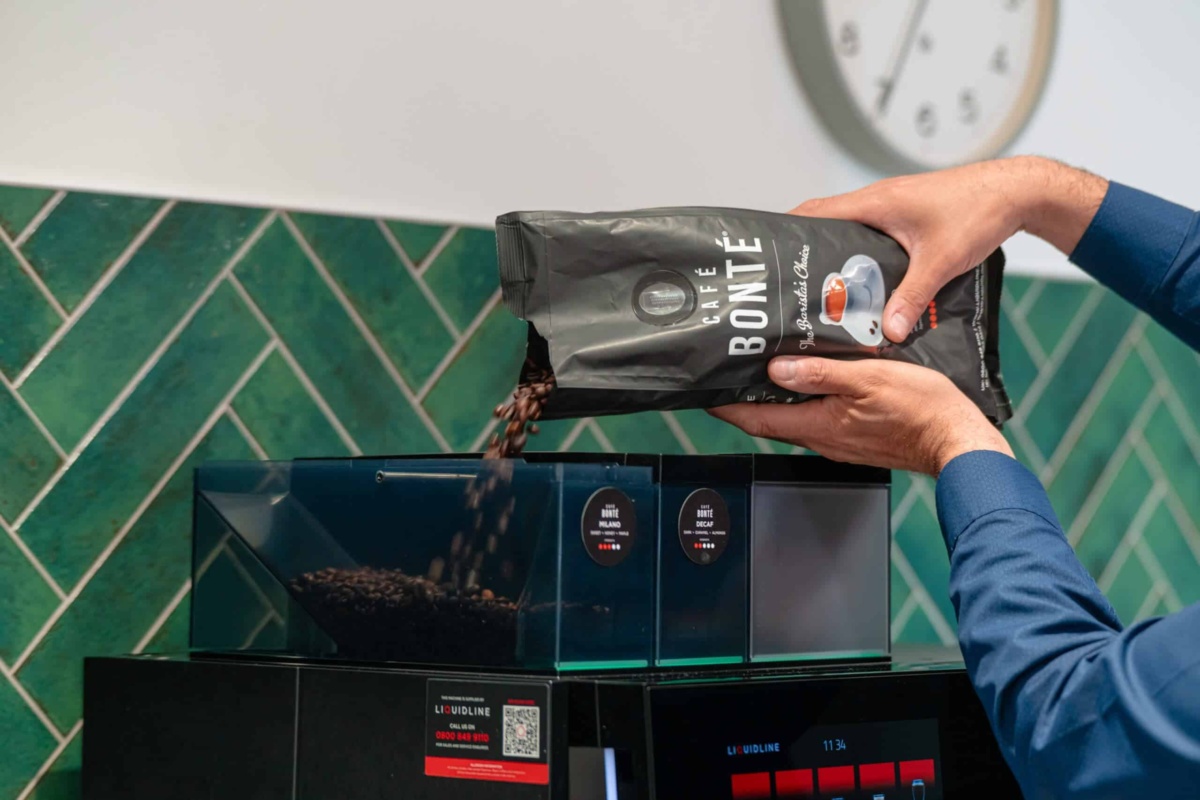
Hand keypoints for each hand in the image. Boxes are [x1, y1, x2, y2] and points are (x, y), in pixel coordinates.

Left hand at [710, 357, 1012, 476]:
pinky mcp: (857, 438)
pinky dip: (806, 402)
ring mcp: (840, 441)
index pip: (756, 419)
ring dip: (777, 399)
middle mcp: (823, 438)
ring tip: (767, 372)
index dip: (726, 407)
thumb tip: (776, 370)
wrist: (957, 440)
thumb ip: (819, 374)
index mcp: (819, 425)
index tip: (705, 394)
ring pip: (795, 419)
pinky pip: (820, 419)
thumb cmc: (921, 411)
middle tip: (731, 375)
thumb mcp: (867, 379)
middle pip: (771, 419)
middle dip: (746, 400)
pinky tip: (814, 384)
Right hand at [790, 156, 1105, 341]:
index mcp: (874, 203)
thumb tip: (888, 333)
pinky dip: (857, 255)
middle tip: (789, 287)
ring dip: (833, 255)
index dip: (786, 233)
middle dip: (804, 252)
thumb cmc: (979, 211)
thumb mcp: (942, 261)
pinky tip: (862, 283)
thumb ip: (912, 297)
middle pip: (823, 223)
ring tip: (820, 291)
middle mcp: (876, 201)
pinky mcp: (905, 216)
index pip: (813, 212)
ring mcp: (891, 208)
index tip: (768, 259)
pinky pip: (868, 235)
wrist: (1015, 191)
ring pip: (847, 230)